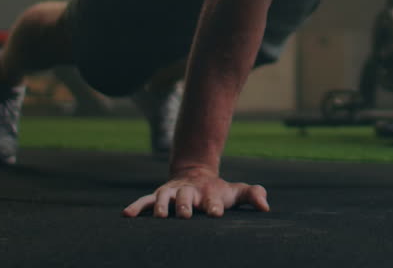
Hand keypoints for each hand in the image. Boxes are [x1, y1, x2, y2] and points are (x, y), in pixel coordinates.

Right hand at [122, 168, 270, 218]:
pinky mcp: (159, 196)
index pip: (213, 199)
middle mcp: (189, 192)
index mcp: (209, 192)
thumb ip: (253, 194)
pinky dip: (136, 207)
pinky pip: (145, 201)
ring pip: (165, 197)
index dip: (214, 205)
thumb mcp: (237, 191)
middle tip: (186, 214)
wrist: (197, 175)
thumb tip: (266, 207)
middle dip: (186, 205)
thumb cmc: (219, 191)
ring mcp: (172, 193)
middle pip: (186, 197)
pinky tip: (126, 215)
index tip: (216, 213)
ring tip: (160, 216)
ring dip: (162, 206)